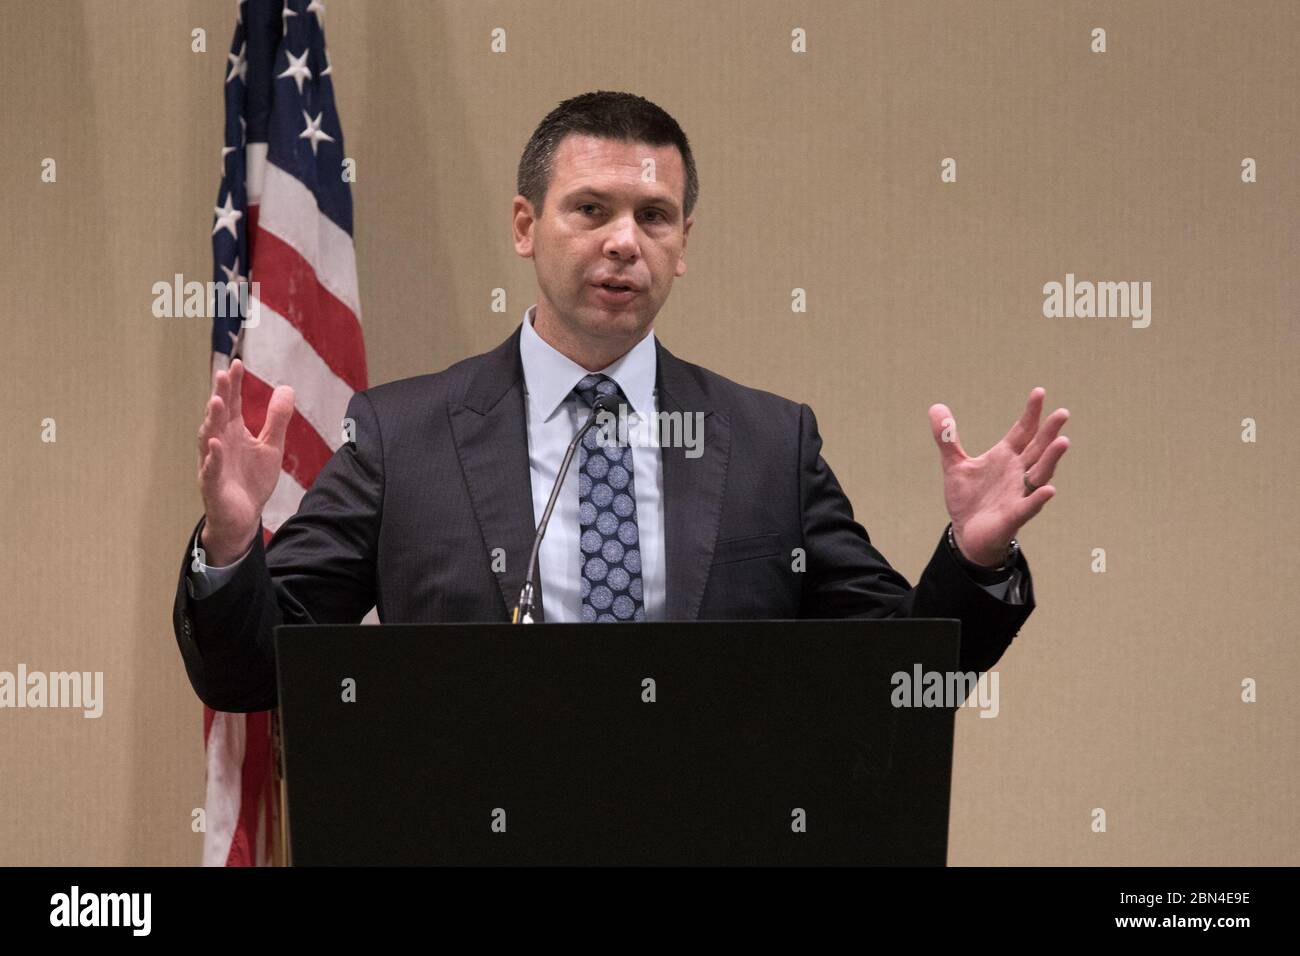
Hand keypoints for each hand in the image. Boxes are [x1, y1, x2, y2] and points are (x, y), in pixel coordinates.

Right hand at [196, 359, 294, 564]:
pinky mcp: (212, 484)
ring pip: (209, 438)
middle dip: (221, 394)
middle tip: (223, 374)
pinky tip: (215, 445)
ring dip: (212, 420)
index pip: (233, 403)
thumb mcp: (271, 446)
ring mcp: (213, 462)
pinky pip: (210, 469)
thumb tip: (287, 388)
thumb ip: (277, 419)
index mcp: (233, 432)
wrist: (243, 516)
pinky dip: (212, 457)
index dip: (234, 384)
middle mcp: (219, 442)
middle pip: (219, 415)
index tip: (236, 363)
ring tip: (217, 401)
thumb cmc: (252, 479)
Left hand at [928, 387, 1069, 566]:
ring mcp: (1019, 493)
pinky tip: (1048, 490)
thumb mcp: (954, 465)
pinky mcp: (1014, 515)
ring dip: (1051, 459)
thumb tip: (935, 407)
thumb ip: (946, 438)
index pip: (1023, 430)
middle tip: (1062, 413)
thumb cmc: (968, 498)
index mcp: (1006, 457)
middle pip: (1038, 448)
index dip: (1031, 412)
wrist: (967, 533)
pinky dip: (1037, 498)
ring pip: (1040, 474)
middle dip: (1050, 432)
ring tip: (1063, 441)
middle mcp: (1018, 472)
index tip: (1039, 392)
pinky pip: (1028, 506)